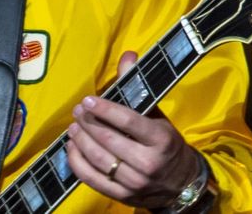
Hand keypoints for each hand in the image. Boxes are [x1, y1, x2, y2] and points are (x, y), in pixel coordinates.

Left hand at [65, 50, 202, 208]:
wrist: (181, 183)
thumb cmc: (165, 143)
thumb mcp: (157, 116)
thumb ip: (138, 87)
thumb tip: (127, 55)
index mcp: (161, 139)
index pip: (128, 122)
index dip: (105, 109)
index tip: (87, 100)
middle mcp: (149, 163)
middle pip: (109, 140)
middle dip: (88, 123)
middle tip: (77, 111)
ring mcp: (135, 182)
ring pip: (99, 159)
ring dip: (80, 141)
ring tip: (73, 127)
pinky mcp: (123, 196)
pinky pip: (93, 179)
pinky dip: (77, 162)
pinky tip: (71, 148)